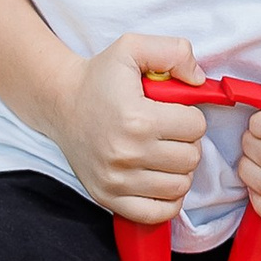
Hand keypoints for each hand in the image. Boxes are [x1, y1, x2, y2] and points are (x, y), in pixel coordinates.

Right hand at [52, 34, 207, 229]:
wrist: (60, 103)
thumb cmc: (99, 77)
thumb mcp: (132, 47)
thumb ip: (173, 51)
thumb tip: (200, 80)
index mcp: (136, 118)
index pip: (196, 127)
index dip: (190, 116)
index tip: (173, 112)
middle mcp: (126, 153)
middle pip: (191, 158)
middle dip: (186, 143)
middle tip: (168, 132)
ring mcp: (116, 180)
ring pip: (180, 186)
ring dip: (178, 169)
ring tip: (162, 153)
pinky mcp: (108, 197)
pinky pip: (158, 213)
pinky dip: (167, 199)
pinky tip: (159, 179)